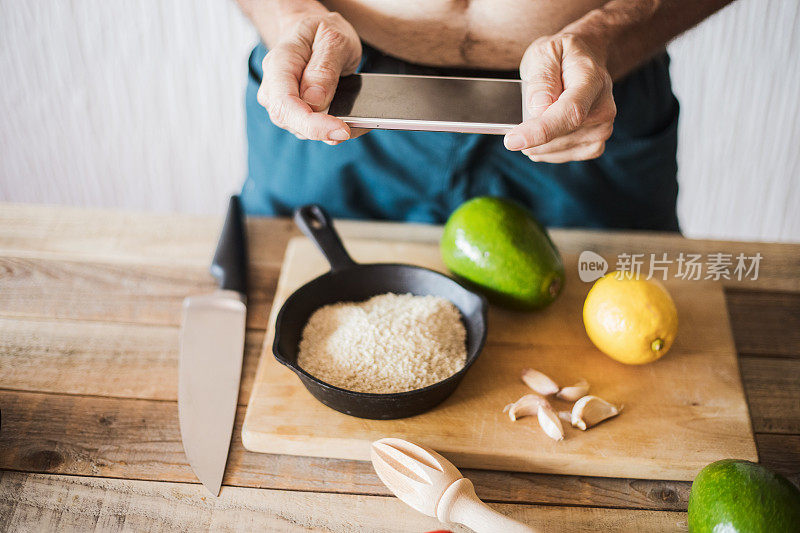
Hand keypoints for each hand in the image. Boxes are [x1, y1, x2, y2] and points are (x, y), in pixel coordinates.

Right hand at [257, 12, 365, 143]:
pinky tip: (349, 121)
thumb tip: (315, 100)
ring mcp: (281, 102)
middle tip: (354, 127)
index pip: (286, 104)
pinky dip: (331, 128)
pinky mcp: (293, 112)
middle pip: (292, 122)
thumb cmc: (320, 31)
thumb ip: (324, 68)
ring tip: (358, 120)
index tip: (341, 129)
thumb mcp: (333, 38)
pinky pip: (310, 128)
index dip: (312, 124)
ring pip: (302, 130)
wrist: (311, 29)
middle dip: (324, 130)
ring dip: (330, 130)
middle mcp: (274, 87)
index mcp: (280, 63)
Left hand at [505, 33, 615, 162]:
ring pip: (551, 150)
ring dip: (535, 138)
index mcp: (593, 82)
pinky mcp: (593, 147)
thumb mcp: (545, 52)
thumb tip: (538, 108)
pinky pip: (556, 156)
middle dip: (529, 129)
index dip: (540, 131)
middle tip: (529, 103)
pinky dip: (543, 146)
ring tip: (541, 111)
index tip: (512, 141)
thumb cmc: (563, 55)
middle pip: (556, 137)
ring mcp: (601, 132)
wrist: (587, 59)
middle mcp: (603, 110)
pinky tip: (545, 127)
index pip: (569, 113)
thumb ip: (542, 79)